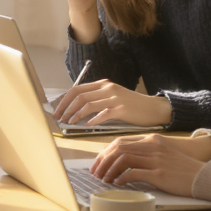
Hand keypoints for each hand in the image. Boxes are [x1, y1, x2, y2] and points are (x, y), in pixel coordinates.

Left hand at [53, 80, 171, 126]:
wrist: (153, 108)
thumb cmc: (132, 105)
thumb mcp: (113, 97)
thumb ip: (97, 99)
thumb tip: (76, 109)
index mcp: (103, 84)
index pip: (77, 89)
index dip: (64, 100)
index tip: (57, 111)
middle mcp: (107, 88)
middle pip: (79, 96)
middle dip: (66, 108)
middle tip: (59, 118)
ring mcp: (114, 98)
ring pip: (88, 104)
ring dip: (75, 115)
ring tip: (69, 123)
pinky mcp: (122, 109)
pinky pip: (103, 114)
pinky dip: (92, 120)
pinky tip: (87, 126)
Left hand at [90, 134, 210, 196]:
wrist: (204, 176)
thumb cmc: (183, 169)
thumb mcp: (164, 155)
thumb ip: (146, 154)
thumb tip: (124, 163)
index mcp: (152, 140)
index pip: (121, 141)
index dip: (106, 152)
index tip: (98, 162)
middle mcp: (152, 146)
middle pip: (118, 149)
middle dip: (103, 161)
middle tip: (96, 172)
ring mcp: (156, 159)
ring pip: (123, 159)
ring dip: (109, 170)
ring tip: (104, 179)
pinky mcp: (159, 173)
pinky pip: (133, 173)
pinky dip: (121, 178)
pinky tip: (117, 184)